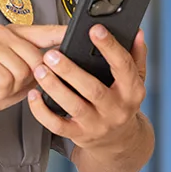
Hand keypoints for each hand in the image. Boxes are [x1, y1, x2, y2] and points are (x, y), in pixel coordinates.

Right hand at [0, 23, 67, 127]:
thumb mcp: (24, 76)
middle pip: (35, 57)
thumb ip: (41, 64)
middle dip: (25, 79)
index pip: (43, 31)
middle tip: (7, 83)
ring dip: (10, 87)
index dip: (60, 33)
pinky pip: (4, 79)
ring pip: (20, 70)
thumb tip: (62, 57)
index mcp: (12, 34)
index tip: (76, 30)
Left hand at [27, 24, 147, 152]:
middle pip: (93, 89)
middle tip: (52, 54)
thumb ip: (135, 55)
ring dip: (54, 87)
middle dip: (70, 71)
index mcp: (132, 91)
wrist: (119, 141)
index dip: (110, 47)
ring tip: (40, 70)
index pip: (123, 66)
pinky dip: (42, 111)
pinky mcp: (79, 134)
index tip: (95, 29)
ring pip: (74, 106)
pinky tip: (34, 94)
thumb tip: (136, 32)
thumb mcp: (135, 80)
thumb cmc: (123, 102)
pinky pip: (57, 125)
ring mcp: (97, 124)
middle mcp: (116, 109)